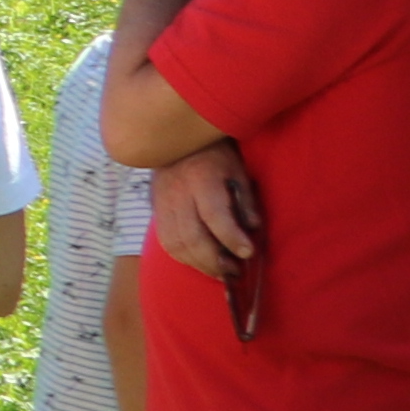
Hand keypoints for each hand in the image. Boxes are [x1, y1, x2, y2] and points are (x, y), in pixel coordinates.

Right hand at [146, 141, 261, 279]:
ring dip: (199, 264)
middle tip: (234, 272)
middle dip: (215, 261)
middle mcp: (178, 194)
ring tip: (219, 271)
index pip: (214, 215)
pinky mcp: (156, 212)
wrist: (171, 139)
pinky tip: (200, 261)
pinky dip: (184, 257)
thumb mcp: (237, 170)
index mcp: (201, 179)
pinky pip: (167, 242)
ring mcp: (163, 204)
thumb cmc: (212, 154)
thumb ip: (245, 200)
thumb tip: (252, 229)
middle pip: (192, 236)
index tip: (247, 252)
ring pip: (176, 244)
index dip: (231, 237)